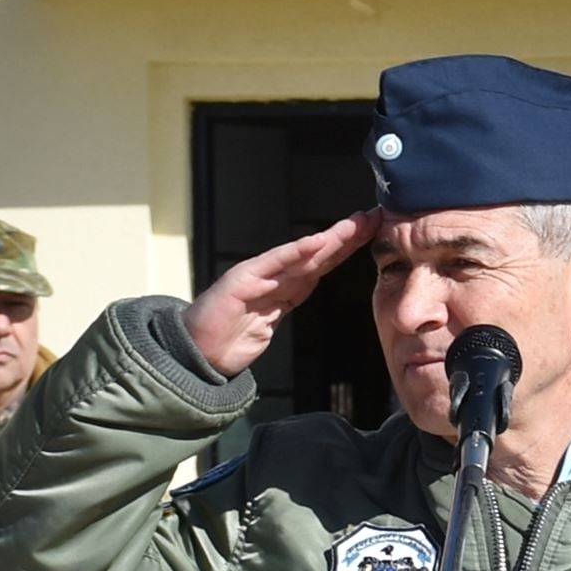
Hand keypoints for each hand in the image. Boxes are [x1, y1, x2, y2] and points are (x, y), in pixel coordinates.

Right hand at [183, 212, 380, 379]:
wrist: (197, 354)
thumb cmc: (229, 339)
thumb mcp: (271, 321)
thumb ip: (289, 300)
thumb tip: (312, 284)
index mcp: (284, 285)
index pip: (322, 263)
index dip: (347, 247)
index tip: (373, 232)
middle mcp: (274, 274)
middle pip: (318, 252)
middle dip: (347, 235)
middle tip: (374, 217)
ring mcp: (259, 274)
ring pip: (302, 253)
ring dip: (330, 238)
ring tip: (355, 225)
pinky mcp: (243, 279)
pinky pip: (274, 264)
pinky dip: (297, 252)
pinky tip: (318, 242)